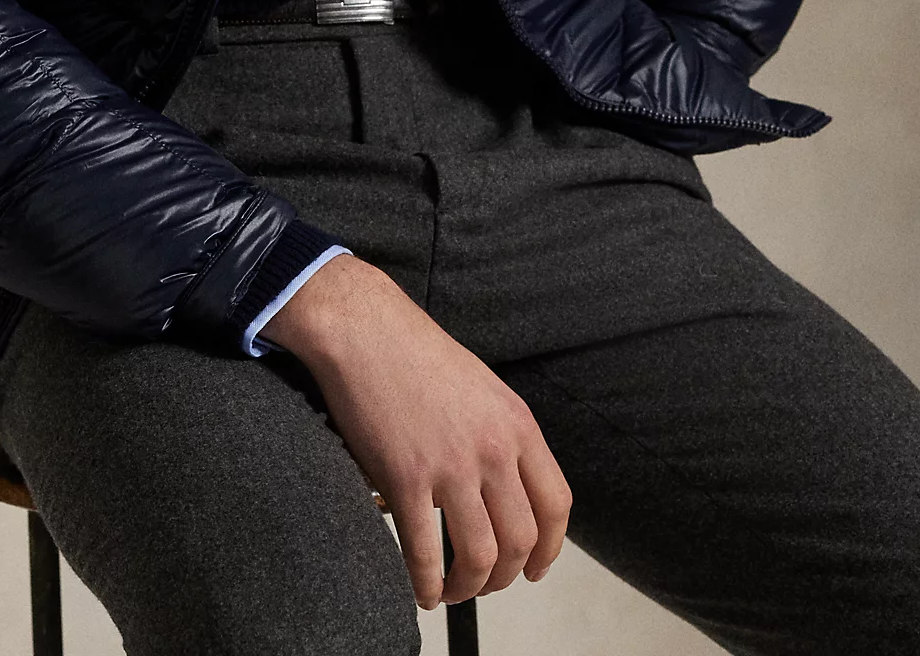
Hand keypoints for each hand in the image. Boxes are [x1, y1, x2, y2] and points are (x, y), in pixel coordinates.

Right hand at [262, 253, 570, 607]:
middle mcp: (492, 448)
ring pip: (481, 556)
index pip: (555, 504)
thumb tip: (503, 490)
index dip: (550, 549)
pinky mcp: (405, 477)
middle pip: (521, 540)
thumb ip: (500, 435)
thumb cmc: (415, 353)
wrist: (364, 328)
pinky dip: (427, 584)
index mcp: (516, 423)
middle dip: (506, 576)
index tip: (536, 568)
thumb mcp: (481, 387)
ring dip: (469, 587)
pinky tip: (423, 590)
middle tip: (485, 583)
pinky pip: (425, 552)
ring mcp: (450, 465)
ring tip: (453, 591)